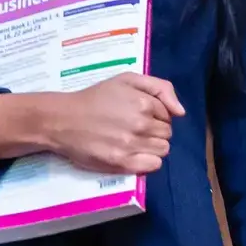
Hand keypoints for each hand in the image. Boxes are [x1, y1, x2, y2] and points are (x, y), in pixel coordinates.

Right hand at [42, 74, 184, 174]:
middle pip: (167, 134)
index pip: (168, 115)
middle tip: (135, 128)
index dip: (157, 116)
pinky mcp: (122, 163)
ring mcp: (132, 145)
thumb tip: (181, 112)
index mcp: (143, 102)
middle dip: (156, 131)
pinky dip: (148, 161)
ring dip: (152, 146)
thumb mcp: (126, 79)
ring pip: (163, 150)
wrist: (63, 119)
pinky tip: (134, 154)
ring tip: (133, 141)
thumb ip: (160, 88)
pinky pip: (153, 165)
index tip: (140, 115)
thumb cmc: (96, 98)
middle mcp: (141, 124)